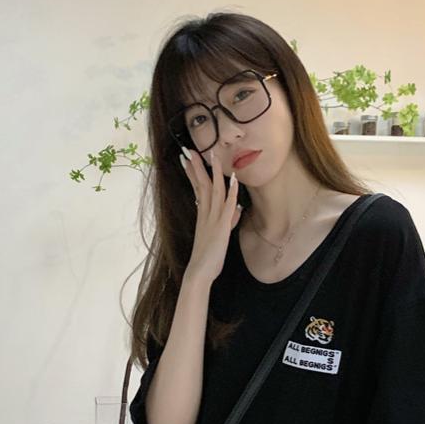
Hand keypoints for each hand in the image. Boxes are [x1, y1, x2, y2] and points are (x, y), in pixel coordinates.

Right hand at [181, 140, 241, 287]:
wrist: (200, 273)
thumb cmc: (208, 256)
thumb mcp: (218, 235)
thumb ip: (228, 220)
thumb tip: (238, 208)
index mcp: (202, 214)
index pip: (197, 188)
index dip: (193, 173)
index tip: (187, 158)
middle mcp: (206, 214)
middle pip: (202, 185)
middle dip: (196, 167)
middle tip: (189, 150)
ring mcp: (213, 219)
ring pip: (214, 191)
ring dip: (213, 173)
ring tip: (211, 156)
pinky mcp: (221, 227)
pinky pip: (227, 206)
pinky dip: (230, 192)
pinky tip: (233, 180)